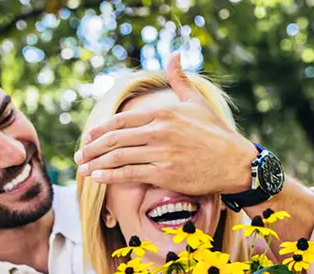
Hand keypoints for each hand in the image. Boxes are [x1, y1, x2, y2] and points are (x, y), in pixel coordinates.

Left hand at [73, 53, 257, 195]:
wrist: (235, 162)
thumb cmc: (215, 132)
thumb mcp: (196, 101)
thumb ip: (179, 80)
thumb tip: (174, 55)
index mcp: (163, 113)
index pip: (121, 121)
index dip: (100, 130)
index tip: (87, 137)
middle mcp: (159, 132)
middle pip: (115, 140)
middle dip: (92, 148)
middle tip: (79, 156)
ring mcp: (161, 153)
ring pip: (118, 157)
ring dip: (96, 164)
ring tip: (83, 169)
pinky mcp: (164, 174)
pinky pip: (129, 174)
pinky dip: (110, 176)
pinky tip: (97, 178)